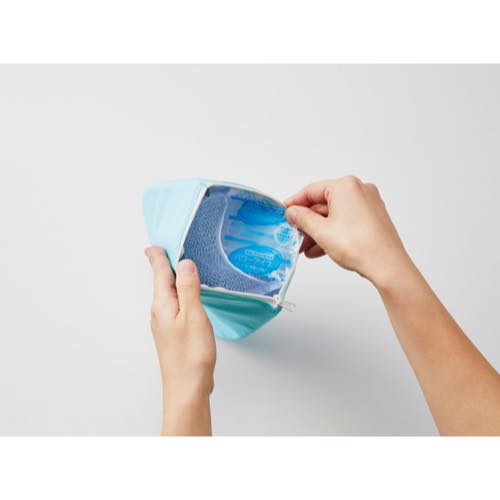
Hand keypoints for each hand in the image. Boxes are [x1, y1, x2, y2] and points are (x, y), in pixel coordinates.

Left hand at [145, 246, 215, 434]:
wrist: (187, 389)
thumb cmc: (191, 356)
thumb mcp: (194, 316)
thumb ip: (189, 288)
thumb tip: (185, 263)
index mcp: (163, 304)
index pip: (159, 272)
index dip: (158, 256)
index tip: (154, 244)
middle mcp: (160, 312)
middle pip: (161, 281)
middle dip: (164, 265)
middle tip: (165, 250)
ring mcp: (165, 324)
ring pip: (167, 294)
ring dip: (172, 279)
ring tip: (179, 268)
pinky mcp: (172, 333)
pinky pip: (174, 305)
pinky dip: (179, 294)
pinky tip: (187, 296)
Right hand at [284, 176, 411, 288]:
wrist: (387, 266)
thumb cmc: (360, 245)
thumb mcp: (321, 231)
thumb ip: (302, 219)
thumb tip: (293, 212)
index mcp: (346, 186)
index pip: (311, 191)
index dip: (295, 203)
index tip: (285, 212)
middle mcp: (359, 191)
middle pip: (323, 203)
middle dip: (307, 222)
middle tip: (294, 234)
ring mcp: (368, 205)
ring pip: (334, 215)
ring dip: (318, 231)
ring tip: (305, 247)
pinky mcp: (372, 219)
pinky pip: (345, 222)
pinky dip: (332, 233)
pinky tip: (320, 249)